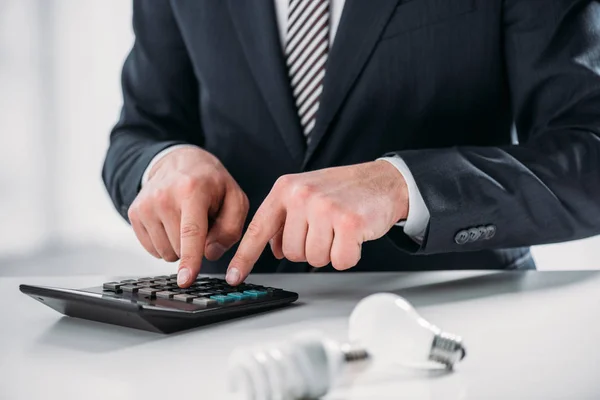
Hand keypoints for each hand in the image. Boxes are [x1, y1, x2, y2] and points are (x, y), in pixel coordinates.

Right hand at [128, 147, 248, 286]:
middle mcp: (163, 196)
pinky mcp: (134, 213)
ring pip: (165, 253)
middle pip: (179, 248)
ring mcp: (145, 205)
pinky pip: (152, 249)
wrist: (179, 161)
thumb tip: (210, 254)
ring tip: (185, 220)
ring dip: (179, 246)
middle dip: (195, 245)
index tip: (186, 280)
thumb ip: (231, 229)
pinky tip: (172, 223)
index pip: (191, 231)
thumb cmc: (211, 183)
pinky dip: (166, 243)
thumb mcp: (235, 199)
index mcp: (192, 190)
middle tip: (200, 221)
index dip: (190, 259)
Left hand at [226, 160, 407, 284]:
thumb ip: (284, 218)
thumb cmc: (342, 191)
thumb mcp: (304, 193)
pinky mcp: (349, 222)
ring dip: (329, 252)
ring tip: (339, 230)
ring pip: (314, 259)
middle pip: (290, 253)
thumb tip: (270, 249)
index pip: (259, 229)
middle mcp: (302, 196)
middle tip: (325, 229)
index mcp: (286, 189)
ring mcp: (325, 208)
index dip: (245, 257)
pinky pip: (340, 261)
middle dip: (308, 249)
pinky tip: (354, 236)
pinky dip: (348, 255)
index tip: (233, 277)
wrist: (382, 180)